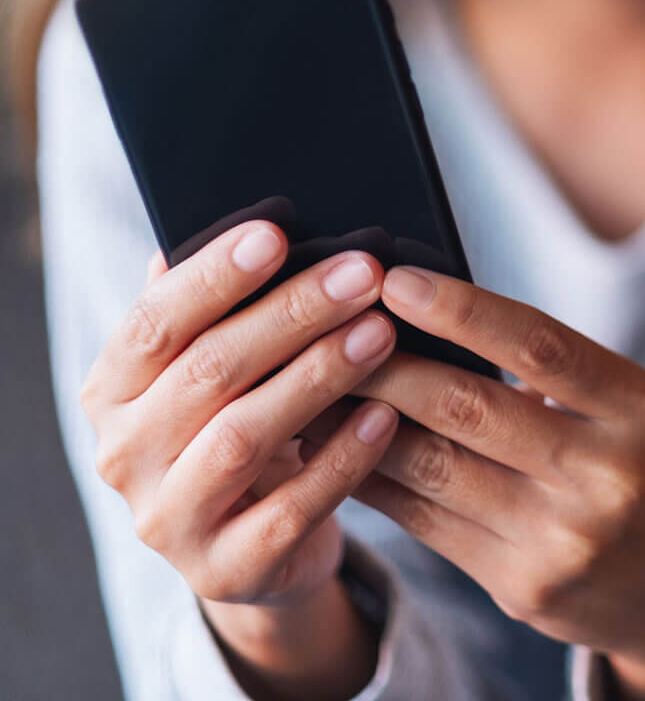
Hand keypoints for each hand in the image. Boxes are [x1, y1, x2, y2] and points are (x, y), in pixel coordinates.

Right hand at [79, 221, 401, 696]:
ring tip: (381, 333)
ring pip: (243, 436)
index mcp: (113, 388)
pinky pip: (288, 510)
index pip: (155, 321)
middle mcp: (123, 454)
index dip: (214, 275)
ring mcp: (167, 519)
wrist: (251, 543)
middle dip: (293, 315)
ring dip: (318, 377)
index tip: (278, 232)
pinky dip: (341, 460)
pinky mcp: (222, 570)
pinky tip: (386, 416)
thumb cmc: (240, 420)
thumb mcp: (218, 367)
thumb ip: (220, 307)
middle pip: (209, 371)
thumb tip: (263, 219)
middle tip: (364, 273)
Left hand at [342, 267, 644, 700]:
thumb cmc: (632, 463)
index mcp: (636, 408)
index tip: (395, 279)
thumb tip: (421, 319)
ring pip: (434, 467)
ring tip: (311, 383)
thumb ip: (541, 369)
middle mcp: (607, 475)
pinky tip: (336, 446)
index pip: (540, 346)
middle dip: (387, 364)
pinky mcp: (523, 587)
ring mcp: (564, 540)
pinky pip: (425, 522)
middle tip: (327, 327)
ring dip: (361, 421)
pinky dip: (372, 477)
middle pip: (472, 407)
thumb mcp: (619, 404)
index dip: (462, 310)